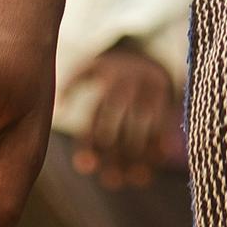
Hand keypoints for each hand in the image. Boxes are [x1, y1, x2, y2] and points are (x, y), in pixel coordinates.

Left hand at [68, 42, 187, 186]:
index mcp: (106, 81)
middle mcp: (127, 86)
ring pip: (142, 131)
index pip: (94, 118)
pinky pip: (163, 125)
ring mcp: (149, 91)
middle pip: (118, 129)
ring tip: (136, 180)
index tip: (86, 167)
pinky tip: (157, 163)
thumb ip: (74, 82)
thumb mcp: (94, 65)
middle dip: (115, 157)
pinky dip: (160, 144)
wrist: (154, 45)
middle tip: (112, 181)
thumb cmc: (116, 66)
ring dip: (139, 158)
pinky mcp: (166, 95)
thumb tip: (59, 106)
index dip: (89, 144)